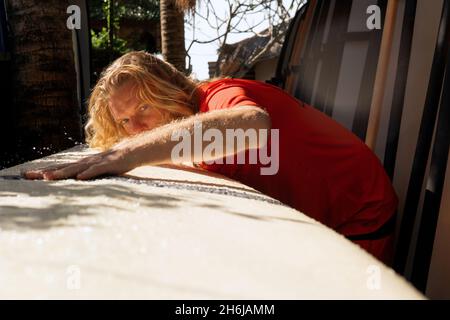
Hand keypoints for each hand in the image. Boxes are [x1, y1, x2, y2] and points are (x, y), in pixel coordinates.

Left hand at [23, 148, 138, 180]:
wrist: (131, 151)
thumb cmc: (112, 162)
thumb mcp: (95, 168)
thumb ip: (84, 174)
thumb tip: (73, 181)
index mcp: (81, 164)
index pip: (59, 167)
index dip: (43, 171)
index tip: (26, 175)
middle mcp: (85, 162)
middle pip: (62, 167)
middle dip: (45, 172)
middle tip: (28, 176)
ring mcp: (96, 163)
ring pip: (76, 169)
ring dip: (62, 173)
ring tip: (48, 177)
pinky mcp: (108, 165)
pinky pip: (96, 170)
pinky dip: (88, 173)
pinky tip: (79, 177)